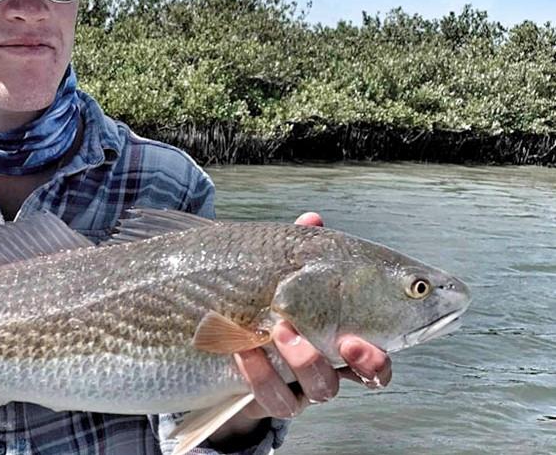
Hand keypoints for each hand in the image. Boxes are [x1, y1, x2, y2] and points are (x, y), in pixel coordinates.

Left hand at [236, 211, 391, 418]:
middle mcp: (337, 363)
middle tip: (349, 341)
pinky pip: (277, 398)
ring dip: (306, 359)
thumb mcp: (284, 274)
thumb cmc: (269, 303)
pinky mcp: (275, 398)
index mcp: (351, 331)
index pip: (386, 344)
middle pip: (372, 374)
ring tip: (281, 328)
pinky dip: (261, 374)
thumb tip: (312, 219)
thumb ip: (300, 249)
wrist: (224, 347)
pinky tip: (245, 350)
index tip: (370, 332)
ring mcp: (307, 385)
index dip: (392, 341)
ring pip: (324, 388)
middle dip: (369, 361)